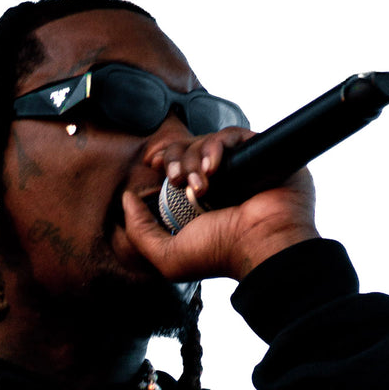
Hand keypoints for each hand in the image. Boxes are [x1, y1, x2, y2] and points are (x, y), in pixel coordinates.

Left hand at [122, 127, 318, 282]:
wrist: (261, 244)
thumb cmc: (218, 253)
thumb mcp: (165, 254)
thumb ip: (139, 230)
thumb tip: (127, 199)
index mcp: (200, 200)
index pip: (177, 165)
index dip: (163, 159)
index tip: (151, 162)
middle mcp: (221, 181)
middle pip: (188, 149)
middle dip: (176, 159)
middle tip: (177, 179)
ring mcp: (240, 166)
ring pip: (206, 141)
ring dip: (195, 159)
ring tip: (201, 185)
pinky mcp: (259, 152)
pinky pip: (232, 135)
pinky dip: (217, 146)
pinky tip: (215, 168)